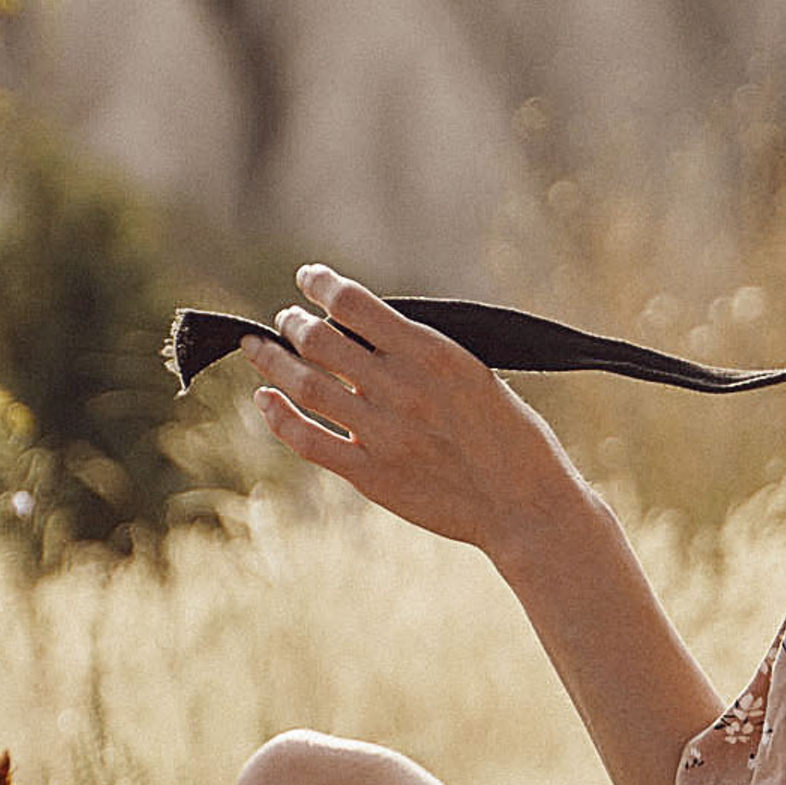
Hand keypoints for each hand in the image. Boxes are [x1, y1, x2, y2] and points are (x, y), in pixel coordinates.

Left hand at [248, 268, 574, 559]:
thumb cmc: (512, 437)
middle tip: (286, 319)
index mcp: (434, 354)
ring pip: (304, 384)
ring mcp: (382, 433)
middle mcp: (402, 388)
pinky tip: (264, 399)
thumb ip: (423, 353)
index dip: (322, 284)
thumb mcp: (476, 374)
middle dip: (293, 322)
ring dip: (273, 360)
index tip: (309, 278)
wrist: (525, 506)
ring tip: (259, 347)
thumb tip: (369, 331)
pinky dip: (277, 415)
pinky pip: (307, 439)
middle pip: (320, 340)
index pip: (356, 304)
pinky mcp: (370, 475)